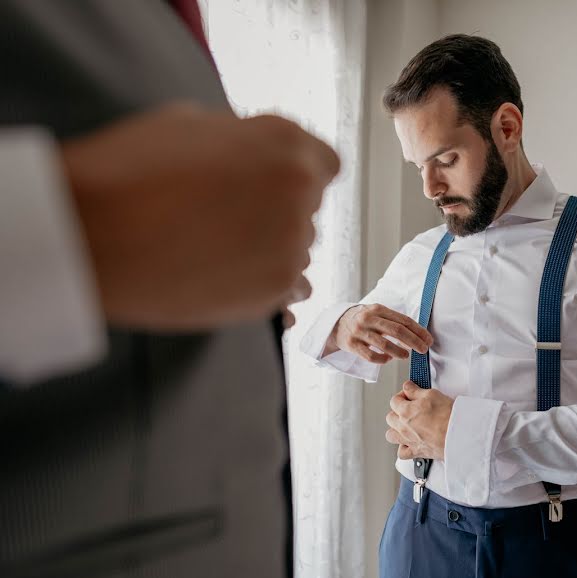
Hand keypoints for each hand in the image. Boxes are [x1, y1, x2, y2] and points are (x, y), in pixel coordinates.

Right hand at [61, 102, 339, 329]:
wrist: (88, 238)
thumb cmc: (127, 173)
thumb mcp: (190, 124)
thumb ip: (242, 140)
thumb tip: (255, 154)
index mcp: (285, 144)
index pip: (325, 163)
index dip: (296, 172)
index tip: (271, 182)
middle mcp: (299, 194)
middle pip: (307, 207)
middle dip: (277, 209)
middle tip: (227, 216)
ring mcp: (291, 246)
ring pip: (298, 248)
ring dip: (272, 248)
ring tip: (218, 250)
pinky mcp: (275, 291)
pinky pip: (292, 288)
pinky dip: (270, 283)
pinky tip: (233, 276)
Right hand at [329, 304, 431, 363]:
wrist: (337, 324)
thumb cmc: (365, 321)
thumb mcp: (378, 314)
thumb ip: (394, 321)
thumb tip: (418, 335)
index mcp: (378, 309)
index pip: (403, 320)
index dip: (418, 331)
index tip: (428, 340)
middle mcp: (368, 318)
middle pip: (396, 331)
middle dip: (414, 341)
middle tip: (423, 350)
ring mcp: (359, 332)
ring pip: (384, 344)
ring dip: (399, 352)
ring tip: (406, 356)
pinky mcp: (351, 345)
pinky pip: (371, 356)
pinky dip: (383, 358)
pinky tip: (388, 358)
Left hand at [385, 381, 453, 459]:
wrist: (458, 434)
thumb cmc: (448, 416)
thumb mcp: (432, 394)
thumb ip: (415, 391)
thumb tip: (408, 387)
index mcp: (405, 411)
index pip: (394, 401)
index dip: (402, 396)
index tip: (409, 395)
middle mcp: (403, 427)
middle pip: (390, 417)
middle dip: (398, 411)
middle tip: (410, 408)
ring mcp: (408, 440)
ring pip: (391, 435)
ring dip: (396, 429)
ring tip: (406, 425)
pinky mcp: (416, 451)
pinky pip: (402, 452)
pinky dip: (404, 447)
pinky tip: (410, 442)